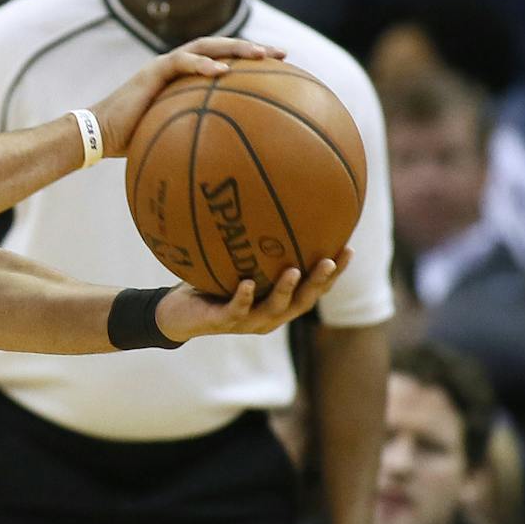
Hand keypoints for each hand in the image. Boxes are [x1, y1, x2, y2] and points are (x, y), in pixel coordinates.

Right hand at [88, 36, 282, 156]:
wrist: (99, 135)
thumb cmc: (134, 142)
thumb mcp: (174, 139)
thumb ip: (199, 138)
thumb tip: (234, 164)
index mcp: (185, 80)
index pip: (223, 61)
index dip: (252, 62)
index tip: (282, 68)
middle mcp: (177, 68)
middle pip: (220, 48)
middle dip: (253, 48)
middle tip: (283, 54)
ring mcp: (164, 66)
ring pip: (204, 46)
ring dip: (233, 48)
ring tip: (259, 54)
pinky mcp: (151, 71)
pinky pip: (180, 62)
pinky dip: (202, 64)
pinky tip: (222, 71)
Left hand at [156, 250, 349, 340]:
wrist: (176, 314)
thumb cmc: (209, 284)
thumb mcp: (234, 261)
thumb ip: (252, 244)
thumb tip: (264, 202)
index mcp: (279, 302)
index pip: (313, 288)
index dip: (333, 273)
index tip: (348, 248)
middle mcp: (270, 315)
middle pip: (304, 300)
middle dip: (320, 281)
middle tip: (331, 259)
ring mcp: (248, 321)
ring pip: (274, 308)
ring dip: (286, 289)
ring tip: (295, 269)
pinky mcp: (223, 322)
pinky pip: (236, 310)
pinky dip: (243, 297)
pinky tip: (247, 283)